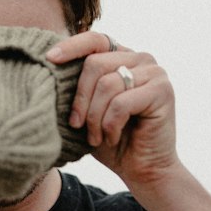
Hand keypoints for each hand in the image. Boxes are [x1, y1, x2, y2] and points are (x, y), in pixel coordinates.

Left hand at [46, 32, 179, 188]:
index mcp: (123, 57)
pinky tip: (112, 138)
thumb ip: (76, 87)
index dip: (71, 46)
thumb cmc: (112, 141)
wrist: (143, 170)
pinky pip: (121, 103)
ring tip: (96, 137)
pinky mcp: (163, 91)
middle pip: (95, 64)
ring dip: (94, 117)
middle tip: (77, 126)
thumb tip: (48, 65)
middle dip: (80, 99)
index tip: (49, 59)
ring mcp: (155, 73)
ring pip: (107, 85)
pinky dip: (110, 125)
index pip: (95, 39)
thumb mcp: (87, 110)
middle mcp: (141, 59)